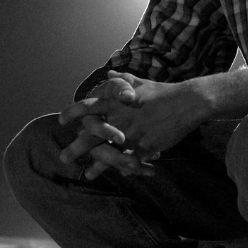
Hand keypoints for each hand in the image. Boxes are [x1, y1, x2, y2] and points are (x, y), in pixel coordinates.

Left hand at [60, 73, 204, 179]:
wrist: (186, 102)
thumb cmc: (162, 92)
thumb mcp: (139, 83)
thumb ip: (122, 80)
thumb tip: (110, 73)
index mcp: (114, 103)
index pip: (86, 108)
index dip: (72, 114)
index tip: (60, 121)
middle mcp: (118, 120)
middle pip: (89, 137)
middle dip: (75, 149)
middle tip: (64, 158)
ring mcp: (130, 135)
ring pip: (107, 154)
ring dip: (97, 166)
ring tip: (89, 174)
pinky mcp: (144, 147)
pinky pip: (130, 162)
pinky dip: (125, 168)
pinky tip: (122, 175)